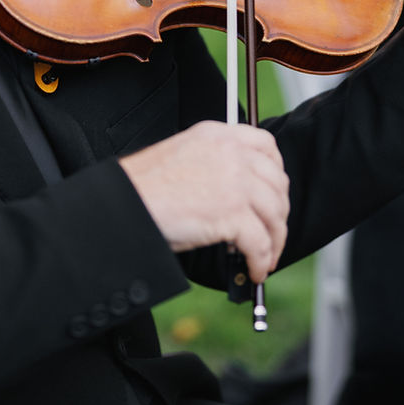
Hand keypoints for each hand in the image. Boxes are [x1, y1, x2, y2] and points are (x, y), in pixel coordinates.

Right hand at [119, 121, 289, 283]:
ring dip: (274, 240)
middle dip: (278, 211)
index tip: (275, 189)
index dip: (277, 171)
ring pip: (274, 215)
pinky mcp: (232, 213)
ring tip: (265, 257)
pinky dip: (262, 261)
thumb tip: (239, 193)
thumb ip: (214, 162)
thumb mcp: (183, 155)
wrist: (125, 202)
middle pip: (276, 182)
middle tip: (272, 229)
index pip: (266, 144)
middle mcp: (231, 153)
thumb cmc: (144, 185)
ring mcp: (235, 182)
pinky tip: (255, 269)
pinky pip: (261, 242)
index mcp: (219, 134)